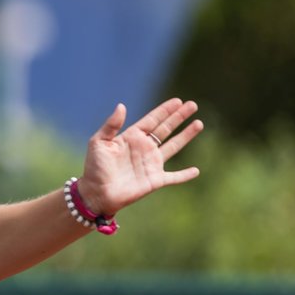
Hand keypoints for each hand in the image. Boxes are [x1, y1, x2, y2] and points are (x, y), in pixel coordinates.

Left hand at [77, 98, 203, 215]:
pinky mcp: (155, 180)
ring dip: (186, 135)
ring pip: (174, 146)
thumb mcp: (99, 142)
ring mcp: (151, 164)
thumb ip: (111, 125)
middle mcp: (144, 148)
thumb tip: (121, 106)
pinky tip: (196, 171)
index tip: (178, 101)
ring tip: (199, 123)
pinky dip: (185, 175)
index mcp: (131, 137)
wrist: (96, 192)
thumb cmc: (94, 167)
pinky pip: (174, 177)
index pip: (152, 120)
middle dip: (179, 117)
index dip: (165, 111)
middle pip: (166, 129)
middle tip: (193, 105)